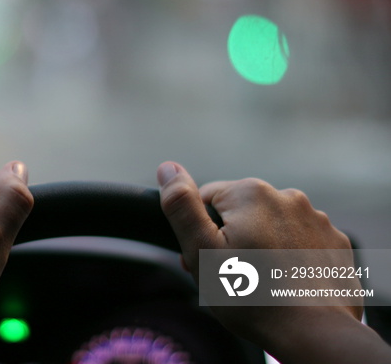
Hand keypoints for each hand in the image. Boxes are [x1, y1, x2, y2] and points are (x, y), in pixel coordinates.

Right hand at [157, 161, 389, 362]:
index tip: (207, 261)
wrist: (313, 333)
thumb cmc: (251, 296)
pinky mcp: (334, 242)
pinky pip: (300, 240)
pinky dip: (290, 256)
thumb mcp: (202, 251)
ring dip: (261, 246)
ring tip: (260, 282)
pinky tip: (285, 281)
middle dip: (231, 238)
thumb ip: (182, 206)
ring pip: (271, 226)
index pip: (207, 199)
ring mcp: (316, 219)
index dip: (200, 231)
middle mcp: (288, 196)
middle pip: (240, 212)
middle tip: (231, 277)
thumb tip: (167, 168)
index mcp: (250, 193)